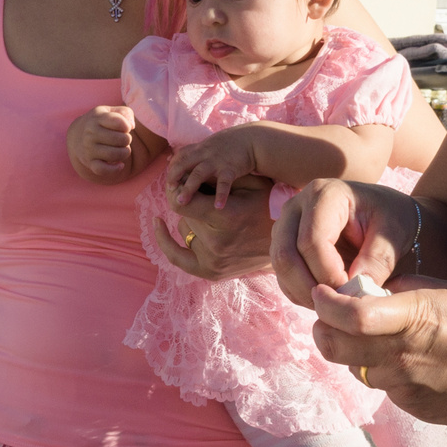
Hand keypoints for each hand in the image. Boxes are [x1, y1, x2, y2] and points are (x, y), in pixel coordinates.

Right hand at [69, 106, 139, 181]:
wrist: (76, 136)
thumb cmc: (100, 122)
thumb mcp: (110, 111)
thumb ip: (125, 113)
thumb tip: (131, 126)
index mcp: (97, 118)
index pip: (118, 122)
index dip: (127, 126)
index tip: (125, 127)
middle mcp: (90, 133)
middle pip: (120, 139)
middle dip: (127, 140)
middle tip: (124, 139)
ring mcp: (89, 149)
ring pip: (114, 155)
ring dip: (125, 153)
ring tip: (123, 150)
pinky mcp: (89, 163)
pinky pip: (103, 170)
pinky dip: (115, 169)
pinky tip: (120, 165)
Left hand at [155, 177, 274, 279]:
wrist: (287, 242)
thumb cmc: (268, 204)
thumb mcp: (249, 182)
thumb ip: (216, 177)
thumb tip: (183, 173)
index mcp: (226, 218)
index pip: (180, 203)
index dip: (176, 190)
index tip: (178, 182)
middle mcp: (217, 243)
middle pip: (183, 216)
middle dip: (190, 202)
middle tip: (204, 195)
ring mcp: (214, 262)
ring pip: (184, 232)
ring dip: (191, 220)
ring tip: (210, 214)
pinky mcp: (211, 272)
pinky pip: (178, 258)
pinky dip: (168, 242)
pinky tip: (160, 227)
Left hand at [165, 129, 259, 208]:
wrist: (252, 139)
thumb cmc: (228, 145)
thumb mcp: (206, 145)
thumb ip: (188, 152)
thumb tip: (169, 159)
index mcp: (198, 149)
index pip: (179, 157)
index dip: (172, 169)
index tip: (168, 182)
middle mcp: (204, 154)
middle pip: (183, 164)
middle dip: (174, 177)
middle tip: (168, 191)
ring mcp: (216, 161)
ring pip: (198, 174)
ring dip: (189, 188)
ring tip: (181, 202)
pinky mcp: (230, 168)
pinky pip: (224, 183)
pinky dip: (221, 195)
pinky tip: (218, 207)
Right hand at [271, 180, 420, 306]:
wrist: (387, 215)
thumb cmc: (393, 219)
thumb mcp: (395, 234)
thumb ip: (378, 260)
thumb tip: (354, 291)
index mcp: (325, 195)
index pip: (311, 241)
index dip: (328, 274)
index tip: (352, 294)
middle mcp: (296, 206)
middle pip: (286, 255)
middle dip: (311, 288)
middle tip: (340, 306)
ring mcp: (285, 225)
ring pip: (280, 268)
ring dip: (304, 293)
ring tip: (336, 304)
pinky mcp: (283, 244)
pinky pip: (282, 276)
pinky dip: (300, 293)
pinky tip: (327, 299)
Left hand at [308, 280, 446, 434]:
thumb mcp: (445, 292)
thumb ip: (400, 290)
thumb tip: (364, 291)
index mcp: (414, 317)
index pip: (350, 316)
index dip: (325, 304)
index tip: (320, 293)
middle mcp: (403, 355)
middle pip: (334, 347)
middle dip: (323, 329)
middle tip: (328, 316)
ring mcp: (404, 386)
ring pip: (354, 368)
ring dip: (353, 352)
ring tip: (378, 338)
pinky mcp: (409, 407)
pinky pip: (380, 386)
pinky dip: (381, 370)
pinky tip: (408, 361)